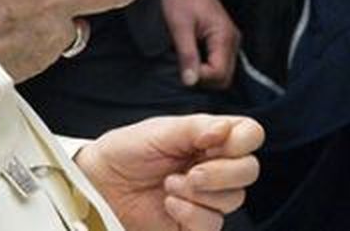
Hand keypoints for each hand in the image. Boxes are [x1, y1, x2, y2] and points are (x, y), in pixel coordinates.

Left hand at [76, 114, 262, 230]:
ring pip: (233, 200)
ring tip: (169, 185)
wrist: (99, 182)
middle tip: (191, 172)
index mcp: (210, 138)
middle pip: (249, 171)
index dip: (241, 140)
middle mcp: (213, 166)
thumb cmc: (126, 150)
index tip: (210, 143)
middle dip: (222, 173)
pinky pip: (212, 225)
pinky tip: (170, 204)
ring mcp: (206, 197)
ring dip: (200, 193)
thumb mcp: (160, 131)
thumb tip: (226, 129)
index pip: (250, 135)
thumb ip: (196, 128)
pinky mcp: (194, 224)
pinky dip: (191, 214)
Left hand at [161, 0, 239, 88]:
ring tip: (188, 64)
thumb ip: (187, 54)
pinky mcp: (224, 42)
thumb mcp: (180, 26)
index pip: (219, 73)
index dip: (201, 77)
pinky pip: (220, 64)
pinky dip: (207, 68)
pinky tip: (193, 61)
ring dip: (205, 76)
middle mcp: (233, 42)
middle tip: (184, 68)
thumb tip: (190, 82)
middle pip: (224, 79)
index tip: (183, 69)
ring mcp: (230, 43)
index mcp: (224, 37)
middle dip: (204, 80)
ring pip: (223, 74)